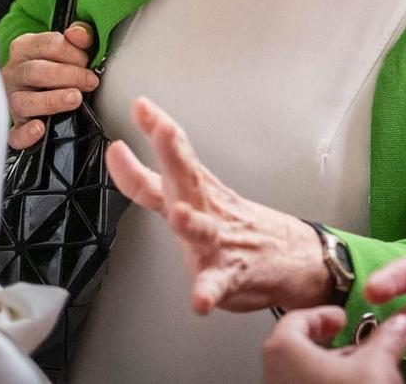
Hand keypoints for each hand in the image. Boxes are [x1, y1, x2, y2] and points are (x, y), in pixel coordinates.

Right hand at [1, 21, 99, 149]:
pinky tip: (40, 128)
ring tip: (75, 99)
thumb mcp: (67, 45)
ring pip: (24, 101)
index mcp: (24, 48)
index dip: (71, 52)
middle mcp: (13, 73)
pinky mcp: (15, 125)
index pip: (46, 45)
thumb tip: (79, 34)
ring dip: (51, 100)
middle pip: (35, 72)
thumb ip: (79, 34)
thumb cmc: (56, 64)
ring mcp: (11, 100)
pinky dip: (26, 134)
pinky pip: (14, 133)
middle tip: (90, 81)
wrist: (40, 86)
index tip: (87, 61)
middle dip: (67, 75)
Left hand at [106, 96, 329, 313]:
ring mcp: (220, 241)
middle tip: (164, 131)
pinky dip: (208, 291)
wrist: (289, 255)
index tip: (141, 106)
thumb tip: (116, 151)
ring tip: (178, 215)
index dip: (155, 132)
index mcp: (196, 189)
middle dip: (173, 152)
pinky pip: (217, 284)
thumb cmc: (233, 222)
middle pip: (188, 177)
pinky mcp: (230, 275)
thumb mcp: (191, 196)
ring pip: (202, 230)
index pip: (173, 157)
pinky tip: (200, 300)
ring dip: (190, 222)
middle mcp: (206, 209)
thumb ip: (147, 180)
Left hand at [263, 306, 405, 383]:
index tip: (342, 318)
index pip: (298, 319)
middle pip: (303, 349)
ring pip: (307, 376)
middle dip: (338, 349)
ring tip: (366, 376)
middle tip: (361, 349)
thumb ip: (387, 339)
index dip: (325, 315)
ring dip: (337, 373)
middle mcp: (274, 374)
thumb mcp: (376, 367)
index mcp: (284, 350)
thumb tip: (399, 326)